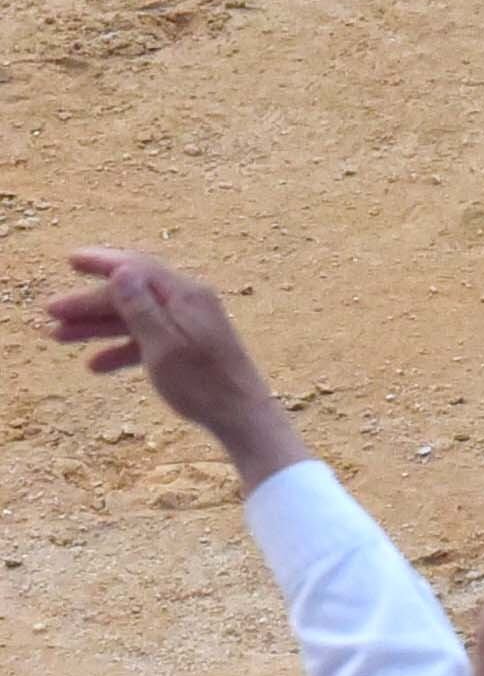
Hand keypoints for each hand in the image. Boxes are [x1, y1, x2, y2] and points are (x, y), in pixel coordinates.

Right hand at [49, 249, 311, 488]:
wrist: (239, 415)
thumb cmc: (201, 383)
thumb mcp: (162, 345)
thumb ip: (140, 308)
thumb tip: (122, 270)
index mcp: (186, 295)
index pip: (138, 268)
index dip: (102, 262)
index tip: (70, 259)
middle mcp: (189, 303)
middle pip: (132, 294)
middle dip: (90, 302)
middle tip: (51, 311)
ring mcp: (190, 324)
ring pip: (136, 318)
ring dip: (98, 327)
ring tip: (58, 336)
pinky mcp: (189, 346)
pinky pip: (148, 340)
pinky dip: (121, 350)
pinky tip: (95, 365)